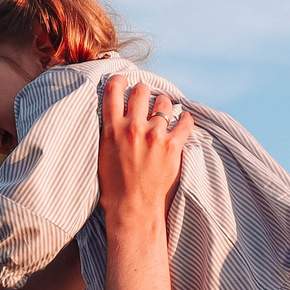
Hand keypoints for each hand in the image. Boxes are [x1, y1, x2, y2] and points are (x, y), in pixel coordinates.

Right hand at [96, 74, 188, 222]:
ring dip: (164, 106)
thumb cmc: (114, 187)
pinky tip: (185, 120)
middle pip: (141, 91)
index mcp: (112, 129)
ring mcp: (154, 135)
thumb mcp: (103, 153)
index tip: (125, 81)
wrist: (133, 209)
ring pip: (164, 103)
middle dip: (144, 93)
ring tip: (164, 114)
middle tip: (146, 100)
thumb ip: (110, 131)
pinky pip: (185, 122)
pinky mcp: (172, 146)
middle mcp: (133, 127)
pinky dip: (186, 120)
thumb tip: (115, 115)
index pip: (114, 90)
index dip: (120, 80)